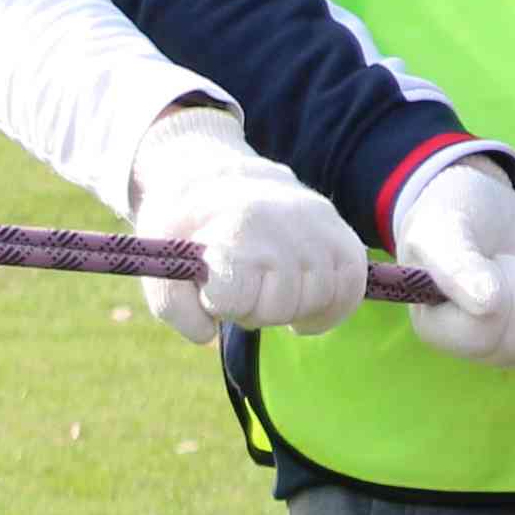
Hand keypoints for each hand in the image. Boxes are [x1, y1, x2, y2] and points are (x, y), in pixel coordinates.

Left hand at [125, 104, 367, 349]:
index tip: (213, 284)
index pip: (235, 297)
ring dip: (290, 309)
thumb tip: (207, 333)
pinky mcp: (344, 236)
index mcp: (237, 225)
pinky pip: (350, 290)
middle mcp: (286, 222)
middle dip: (254, 309)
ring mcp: (321, 226)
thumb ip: (172, 304)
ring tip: (269, 288)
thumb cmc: (190, 229)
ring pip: (317, 300)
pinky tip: (302, 304)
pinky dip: (328, 308)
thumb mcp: (164, 259)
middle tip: (242, 286)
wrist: (223, 181)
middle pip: (278, 307)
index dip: (219, 301)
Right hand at [390, 152, 514, 371]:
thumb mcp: (445, 226)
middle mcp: (471, 346)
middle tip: (510, 256)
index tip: (496, 259)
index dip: (505, 295)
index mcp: (436, 325)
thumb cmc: (451, 210)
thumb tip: (486, 307)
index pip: (482, 335)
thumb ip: (458, 265)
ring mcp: (509, 344)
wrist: (483, 202)